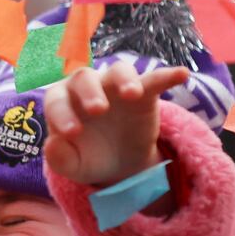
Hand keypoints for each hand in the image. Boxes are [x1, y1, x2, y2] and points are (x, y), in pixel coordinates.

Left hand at [43, 62, 188, 186]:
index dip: (62, 114)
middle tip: (98, 110)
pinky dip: (167, 75)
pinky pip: (155, 79)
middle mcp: (86, 87)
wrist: (119, 162)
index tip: (73, 133)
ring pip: (118, 70)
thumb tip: (52, 144)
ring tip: (132, 94)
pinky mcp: (144, 92)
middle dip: (90, 92)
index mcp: (62, 101)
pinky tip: (182, 74)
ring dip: (125, 79)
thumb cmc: (88, 157)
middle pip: (84, 77)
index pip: (56, 101)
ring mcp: (115, 86)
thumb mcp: (73, 165)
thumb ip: (59, 157)